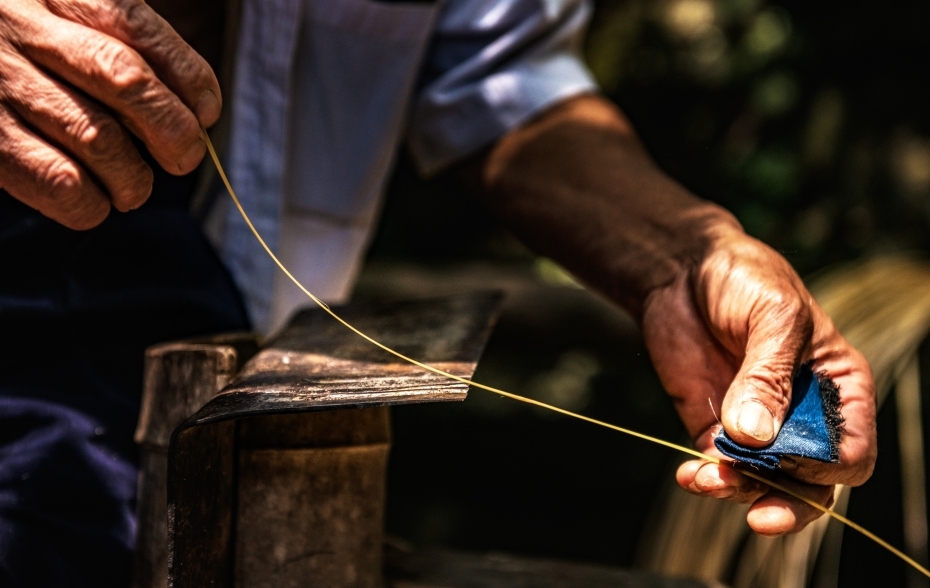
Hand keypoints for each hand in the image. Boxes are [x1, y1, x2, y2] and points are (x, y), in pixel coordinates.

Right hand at [0, 0, 220, 228]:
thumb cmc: (22, 60)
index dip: (188, 75)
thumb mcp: (62, 26)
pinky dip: (94, 204)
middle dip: (173, 129)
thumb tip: (196, 113)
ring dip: (134, 177)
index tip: (207, 111)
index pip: (135, 25)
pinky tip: (94, 199)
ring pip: (98, 138)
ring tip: (134, 187)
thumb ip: (121, 49)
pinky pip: (60, 183)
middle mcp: (18, 26)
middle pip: (124, 79)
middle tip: (184, 157)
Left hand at [642, 226, 876, 534]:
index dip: (827, 467)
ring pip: (762, 484)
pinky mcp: (713, 426)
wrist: (683, 269)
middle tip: (759, 514)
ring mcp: (756, 426)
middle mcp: (802, 416)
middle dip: (787, 503)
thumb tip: (756, 437)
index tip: (791, 457)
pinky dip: (705, 479)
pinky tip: (690, 475)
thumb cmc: (745, 279)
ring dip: (738, 492)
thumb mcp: (773, 315)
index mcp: (838, 389)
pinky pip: (717, 468)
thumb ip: (768, 375)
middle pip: (811, 485)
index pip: (851, 452)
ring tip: (708, 478)